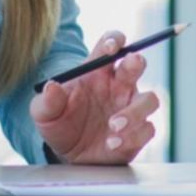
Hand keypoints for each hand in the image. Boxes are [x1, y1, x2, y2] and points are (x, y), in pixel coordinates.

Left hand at [29, 32, 159, 163]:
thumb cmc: (59, 123)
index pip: (111, 46)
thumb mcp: (44, 114)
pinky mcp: (138, 132)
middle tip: (130, 66)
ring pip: (150, 99)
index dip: (115, 40)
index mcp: (97, 71)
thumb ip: (47, 100)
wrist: (67, 154)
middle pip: (137, 63)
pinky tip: (113, 143)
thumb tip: (51, 86)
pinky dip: (133, 136)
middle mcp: (119, 85)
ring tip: (114, 125)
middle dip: (136, 61)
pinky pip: (147, 129)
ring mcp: (131, 107)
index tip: (112, 47)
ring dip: (135, 111)